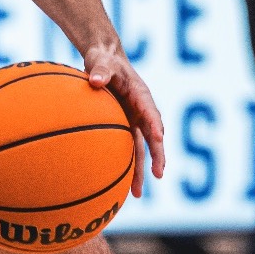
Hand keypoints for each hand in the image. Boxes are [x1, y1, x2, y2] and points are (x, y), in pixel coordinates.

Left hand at [83, 42, 164, 197]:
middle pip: (152, 136)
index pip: (150, 110)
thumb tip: (95, 81)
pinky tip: (119, 184)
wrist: (103, 59)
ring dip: (141, 169)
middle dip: (158, 156)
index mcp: (140, 94)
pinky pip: (127, 147)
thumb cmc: (103, 59)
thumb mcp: (101, 60)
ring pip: (141, 148)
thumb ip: (100, 70)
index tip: (158, 137)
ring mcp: (134, 120)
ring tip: (137, 194)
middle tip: (159, 174)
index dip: (154, 124)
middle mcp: (141, 110)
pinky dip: (126, 164)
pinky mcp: (124, 125)